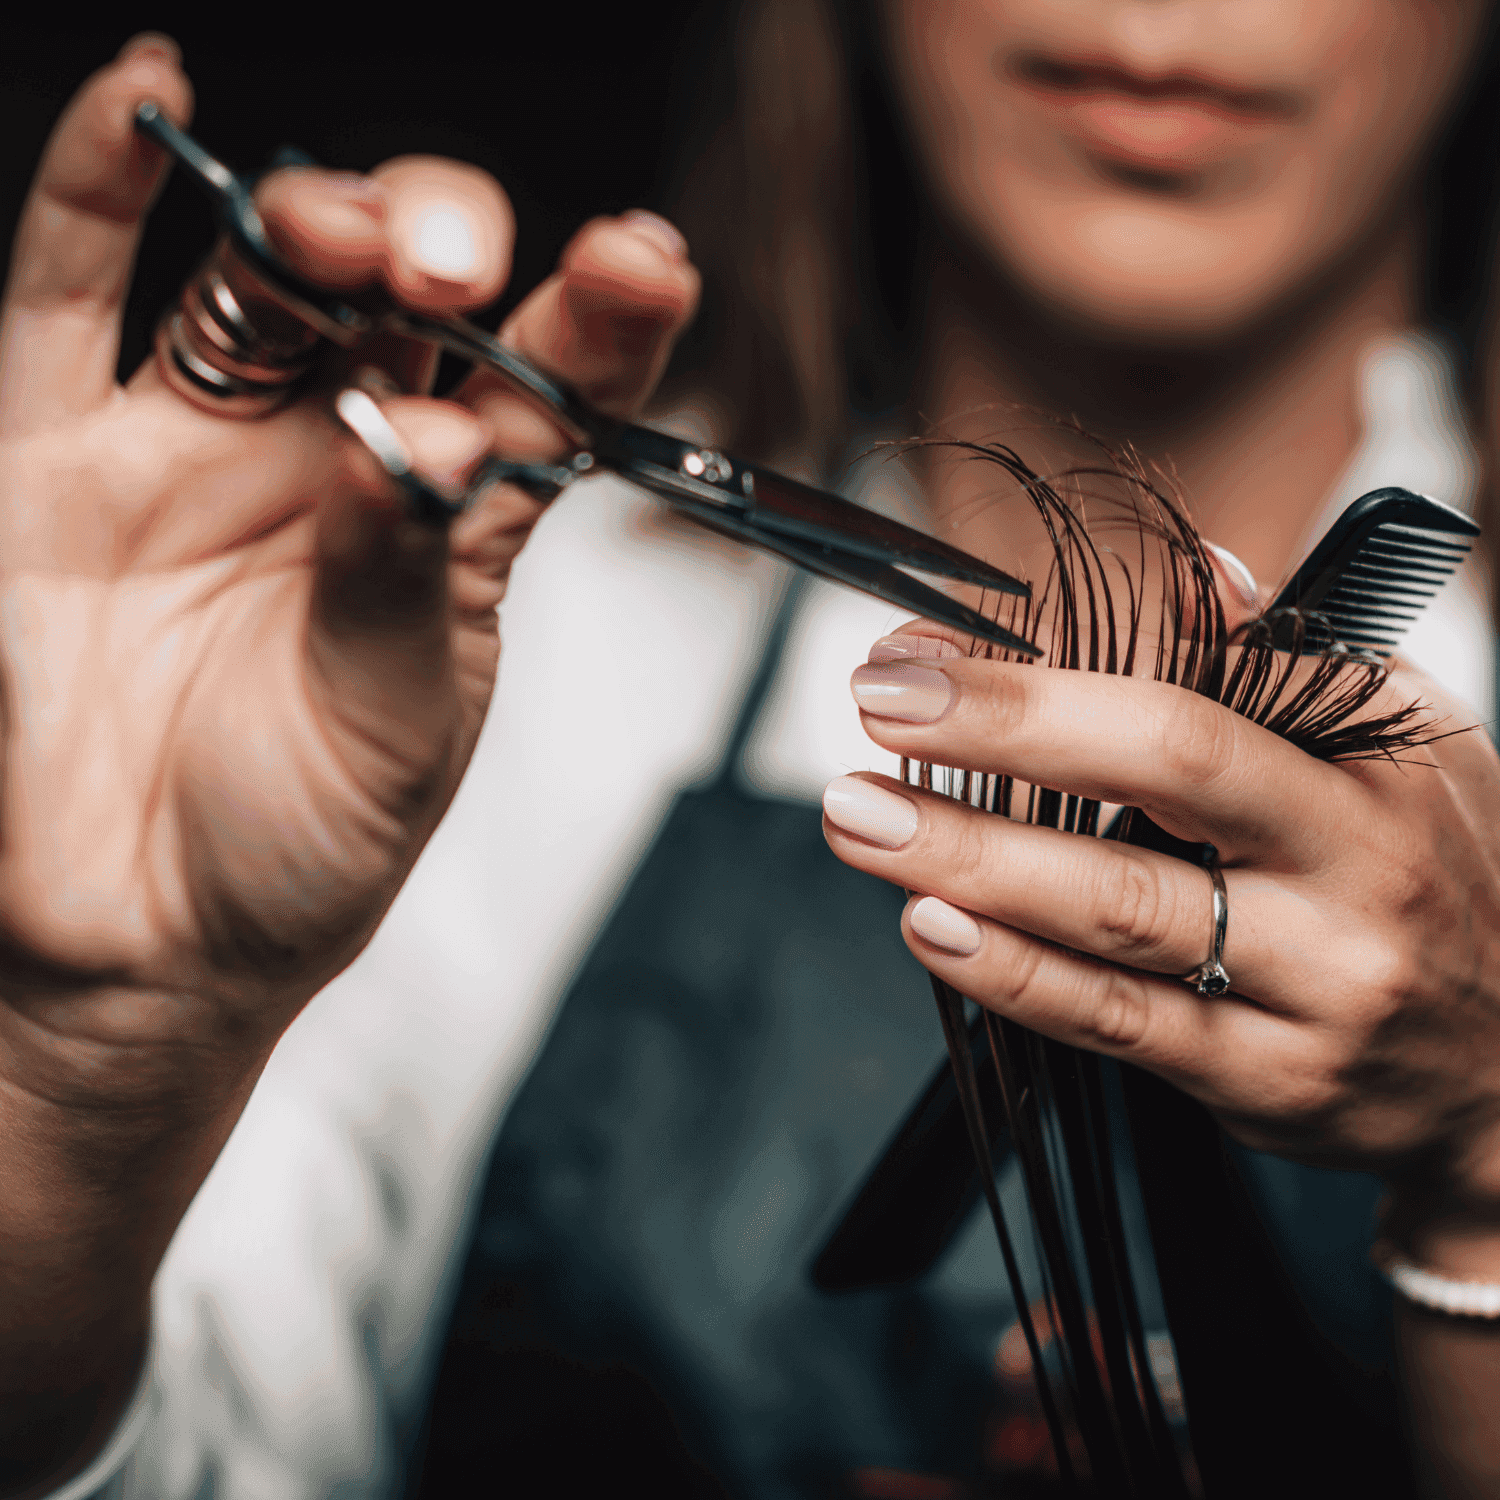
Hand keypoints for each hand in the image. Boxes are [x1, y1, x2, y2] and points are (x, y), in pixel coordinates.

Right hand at [0, 34, 697, 1484]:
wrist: (145, 944)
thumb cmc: (298, 850)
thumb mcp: (393, 722)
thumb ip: (400, 574)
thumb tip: (416, 440)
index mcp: (451, 527)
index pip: (543, 388)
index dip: (597, 319)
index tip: (643, 264)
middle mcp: (338, 464)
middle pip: (404, 301)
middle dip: (441, 251)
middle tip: (457, 268)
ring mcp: (201, 451)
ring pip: (263, 284)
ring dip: (310, 221)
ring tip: (348, 230)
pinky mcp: (61, 460)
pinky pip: (70, 299)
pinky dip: (96, 189)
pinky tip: (145, 95)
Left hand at [821, 621, 1499, 1235]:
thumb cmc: (1432, 875)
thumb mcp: (1402, 749)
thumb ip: (1288, 664)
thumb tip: (1192, 574)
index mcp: (1373, 763)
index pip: (1206, 683)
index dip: (1052, 663)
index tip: (927, 652)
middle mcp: (1355, 866)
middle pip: (1167, 771)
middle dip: (1006, 730)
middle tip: (878, 709)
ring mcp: (1313, 984)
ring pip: (1121, 911)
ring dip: (971, 858)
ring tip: (862, 819)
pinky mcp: (1262, 1079)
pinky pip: (1119, 1023)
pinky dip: (1013, 974)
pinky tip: (931, 925)